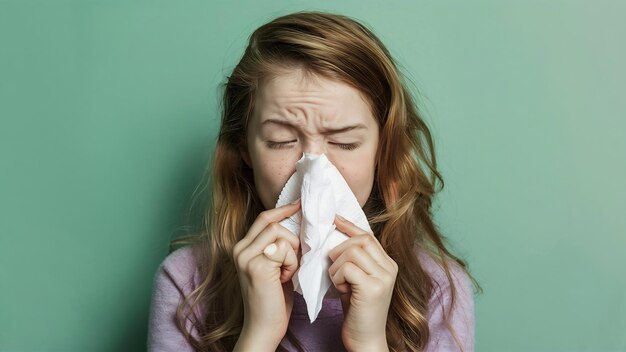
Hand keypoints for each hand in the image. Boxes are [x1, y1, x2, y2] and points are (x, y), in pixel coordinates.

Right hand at [232, 199, 300, 350]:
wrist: (264, 327)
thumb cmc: (274, 299)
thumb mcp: (275, 266)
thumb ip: (278, 246)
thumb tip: (297, 223)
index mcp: (242, 247)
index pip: (264, 218)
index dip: (283, 209)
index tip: (300, 204)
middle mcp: (239, 249)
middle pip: (273, 222)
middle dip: (292, 239)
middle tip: (294, 260)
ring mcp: (245, 256)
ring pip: (280, 234)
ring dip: (292, 253)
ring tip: (288, 272)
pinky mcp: (256, 265)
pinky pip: (284, 249)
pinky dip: (292, 263)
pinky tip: (285, 279)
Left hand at [328, 215, 397, 351]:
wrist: (366, 341)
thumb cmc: (358, 311)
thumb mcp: (357, 280)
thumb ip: (354, 260)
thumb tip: (336, 235)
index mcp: (388, 264)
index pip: (368, 235)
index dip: (350, 226)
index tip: (334, 219)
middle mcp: (390, 268)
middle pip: (360, 240)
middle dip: (340, 250)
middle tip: (334, 269)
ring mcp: (383, 277)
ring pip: (351, 251)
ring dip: (337, 267)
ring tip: (340, 284)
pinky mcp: (373, 288)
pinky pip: (347, 267)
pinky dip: (337, 277)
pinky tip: (342, 291)